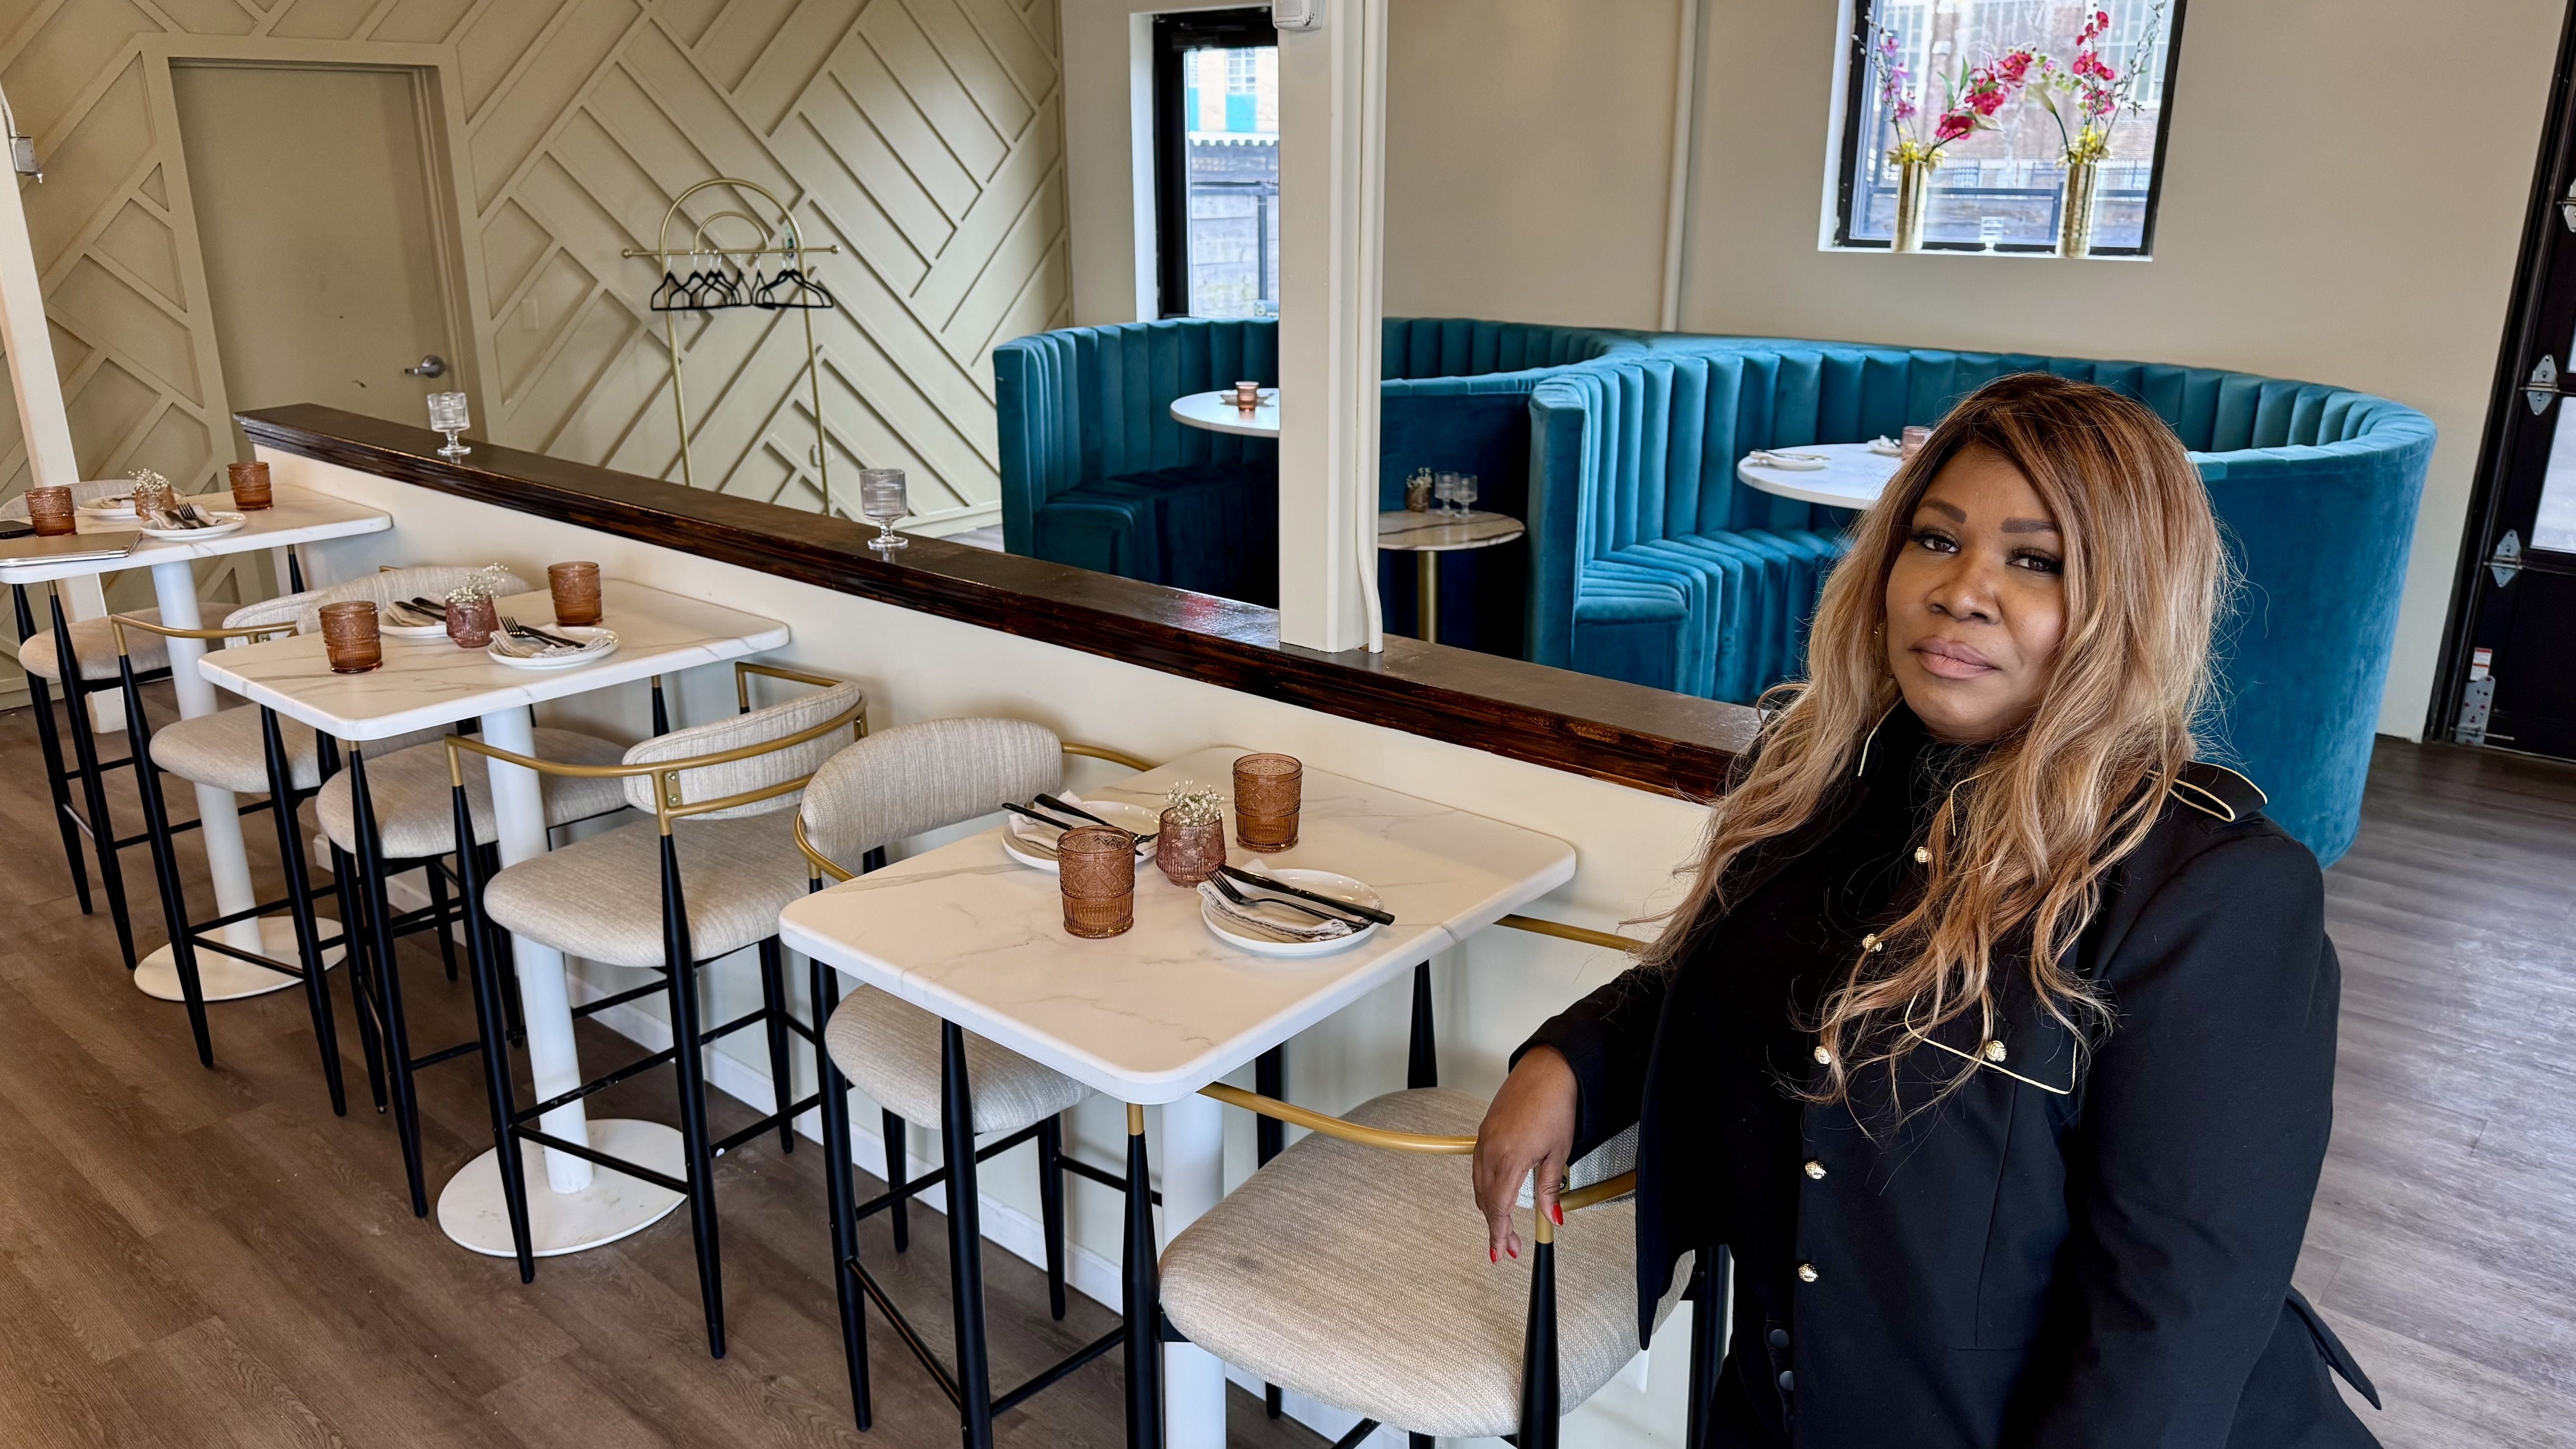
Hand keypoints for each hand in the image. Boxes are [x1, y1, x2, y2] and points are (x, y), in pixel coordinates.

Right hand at [1472, 1046, 1577, 1262]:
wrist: (1548, 1069)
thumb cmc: (1556, 1103)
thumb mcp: (1559, 1152)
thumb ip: (1551, 1189)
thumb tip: (1553, 1217)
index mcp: (1509, 1159)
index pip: (1498, 1208)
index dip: (1499, 1233)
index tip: (1502, 1251)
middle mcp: (1490, 1149)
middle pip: (1485, 1200)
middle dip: (1496, 1225)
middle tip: (1509, 1244)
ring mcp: (1485, 1138)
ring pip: (1479, 1184)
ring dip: (1490, 1206)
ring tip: (1504, 1222)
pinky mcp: (1485, 1129)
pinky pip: (1478, 1165)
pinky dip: (1485, 1185)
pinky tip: (1499, 1191)